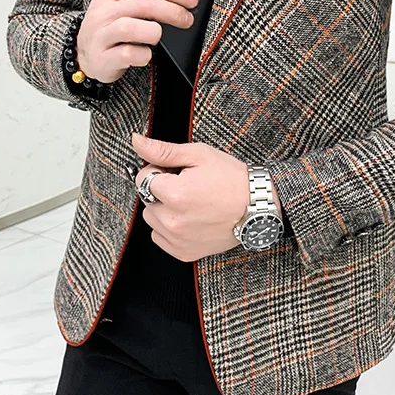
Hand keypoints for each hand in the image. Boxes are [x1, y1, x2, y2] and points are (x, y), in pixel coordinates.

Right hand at [76, 0, 198, 82]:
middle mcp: (102, 11)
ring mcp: (99, 35)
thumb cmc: (113, 30)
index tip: (193, 0)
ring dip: (154, 32)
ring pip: (131, 27)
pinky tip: (146, 55)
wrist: (83, 56)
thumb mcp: (123, 9)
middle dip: (172, 11)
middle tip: (187, 20)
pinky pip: (126, 54)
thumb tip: (184, 2)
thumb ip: (145, 1)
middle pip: (143, 3)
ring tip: (159, 37)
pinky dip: (143, 55)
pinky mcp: (101, 58)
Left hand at [130, 134, 283, 261]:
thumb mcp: (199, 155)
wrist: (258, 207)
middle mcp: (172, 220)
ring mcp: (178, 239)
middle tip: (188, 188)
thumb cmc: (231, 178)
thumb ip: (163, 150)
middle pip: (146, 200)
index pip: (143, 178)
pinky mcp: (184, 252)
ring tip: (191, 204)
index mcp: (174, 193)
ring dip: (164, 211)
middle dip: (161, 192)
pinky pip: (160, 238)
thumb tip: (136, 141)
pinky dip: (170, 229)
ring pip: (152, 220)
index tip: (177, 173)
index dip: (159, 171)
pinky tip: (190, 219)